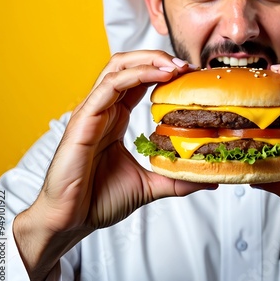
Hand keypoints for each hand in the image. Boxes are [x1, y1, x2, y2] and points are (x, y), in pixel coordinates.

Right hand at [14, 50, 213, 280]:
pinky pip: (109, 86)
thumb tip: (208, 181)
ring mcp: (93, 111)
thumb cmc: (99, 200)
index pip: (139, 81)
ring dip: (149, 61)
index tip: (191, 75)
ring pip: (118, 68)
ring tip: (176, 66)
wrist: (70, 221)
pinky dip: (135, 75)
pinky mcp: (83, 119)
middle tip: (186, 66)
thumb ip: (176, 179)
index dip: (164, 71)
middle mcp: (104, 109)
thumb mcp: (149, 185)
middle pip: (128, 65)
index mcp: (116, 117)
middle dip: (158, 59)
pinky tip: (158, 76)